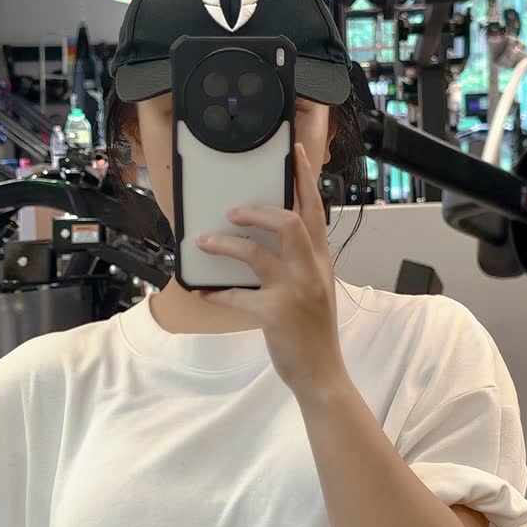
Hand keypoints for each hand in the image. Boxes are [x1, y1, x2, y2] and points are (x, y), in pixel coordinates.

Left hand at [194, 144, 348, 396]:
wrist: (323, 374)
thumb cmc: (314, 334)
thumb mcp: (315, 292)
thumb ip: (299, 265)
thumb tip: (263, 243)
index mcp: (321, 262)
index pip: (315, 211)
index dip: (304, 179)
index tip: (293, 152)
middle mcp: (311, 271)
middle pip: (289, 222)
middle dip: (257, 210)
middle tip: (233, 209)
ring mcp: (295, 292)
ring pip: (255, 253)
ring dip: (225, 244)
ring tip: (206, 241)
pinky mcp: (275, 314)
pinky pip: (238, 296)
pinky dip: (217, 293)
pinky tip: (203, 292)